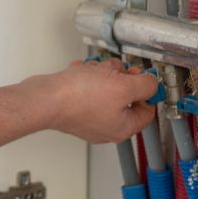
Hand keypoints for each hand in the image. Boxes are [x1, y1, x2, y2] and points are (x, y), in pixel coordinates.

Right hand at [39, 59, 160, 143]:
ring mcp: (88, 116)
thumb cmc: (79, 97)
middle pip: (125, 96)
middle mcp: (106, 126)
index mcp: (122, 127)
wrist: (45, 98)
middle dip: (119, 77)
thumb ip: (145, 85)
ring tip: (91, 71)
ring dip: (101, 74)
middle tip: (112, 71)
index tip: (141, 76)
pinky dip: (84, 77)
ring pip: (105, 88)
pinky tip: (79, 74)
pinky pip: (87, 87)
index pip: (147, 110)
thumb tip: (152, 84)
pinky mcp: (74, 107)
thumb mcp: (124, 87)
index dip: (146, 90)